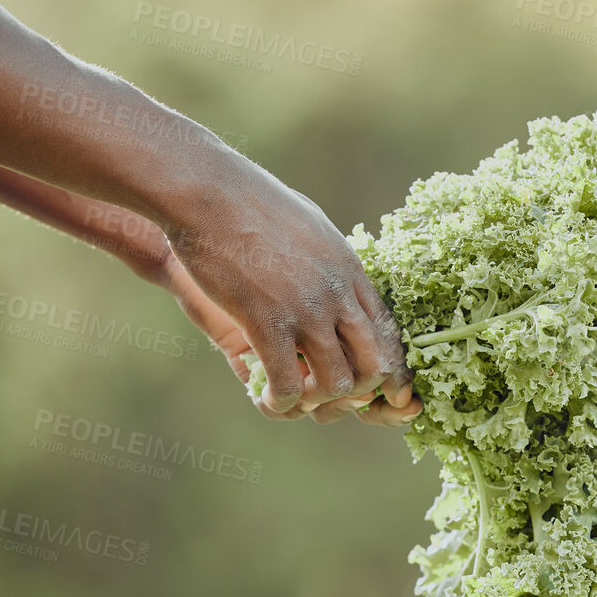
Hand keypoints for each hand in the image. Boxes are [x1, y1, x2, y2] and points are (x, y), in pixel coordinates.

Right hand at [158, 164, 413, 419]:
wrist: (209, 193)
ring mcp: (305, 310)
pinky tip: (267, 400)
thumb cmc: (251, 202)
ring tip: (295, 398)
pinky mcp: (267, 323)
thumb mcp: (309, 224)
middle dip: (357, 390)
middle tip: (328, 393)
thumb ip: (328, 257)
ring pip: (336, 382)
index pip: (388, 332)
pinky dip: (280, 403)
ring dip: (317, 401)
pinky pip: (288, 383)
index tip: (367, 382)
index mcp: (350, 270)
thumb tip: (335, 270)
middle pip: (374, 363)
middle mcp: (337, 293)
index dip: (383, 365)